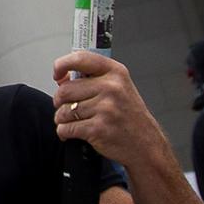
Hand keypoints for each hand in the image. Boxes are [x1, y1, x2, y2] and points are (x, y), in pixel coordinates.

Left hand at [50, 51, 170, 168]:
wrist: (146, 144)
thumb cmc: (130, 117)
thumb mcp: (119, 88)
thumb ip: (92, 79)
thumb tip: (62, 77)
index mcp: (116, 73)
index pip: (80, 58)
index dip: (62, 64)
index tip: (58, 74)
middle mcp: (111, 88)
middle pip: (65, 90)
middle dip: (60, 101)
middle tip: (67, 107)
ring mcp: (105, 109)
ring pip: (63, 111)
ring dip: (62, 119)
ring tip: (74, 121)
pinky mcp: (98, 129)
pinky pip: (65, 128)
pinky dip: (64, 132)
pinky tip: (74, 132)